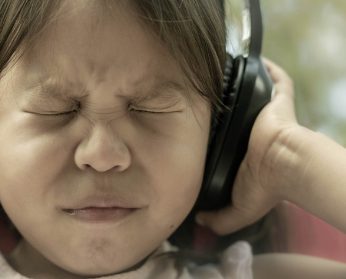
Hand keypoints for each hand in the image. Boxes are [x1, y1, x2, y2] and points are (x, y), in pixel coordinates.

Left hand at [195, 58, 301, 234]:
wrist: (286, 164)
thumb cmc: (266, 186)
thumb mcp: (238, 210)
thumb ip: (219, 219)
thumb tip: (199, 221)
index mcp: (248, 155)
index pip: (233, 144)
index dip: (221, 139)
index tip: (201, 131)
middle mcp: (255, 133)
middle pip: (240, 117)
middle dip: (226, 110)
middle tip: (202, 100)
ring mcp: (267, 116)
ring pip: (254, 98)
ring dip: (242, 88)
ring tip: (220, 76)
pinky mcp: (279, 102)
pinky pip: (277, 80)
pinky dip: (270, 69)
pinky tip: (255, 60)